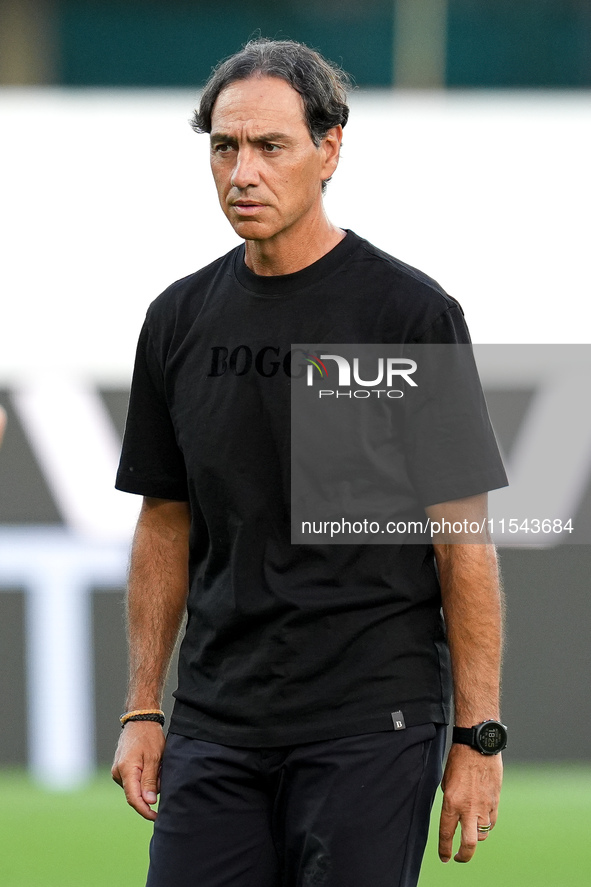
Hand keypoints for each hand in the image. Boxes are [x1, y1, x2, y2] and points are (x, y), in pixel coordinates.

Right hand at [111, 721, 165, 820]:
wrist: (140, 720)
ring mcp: (118, 771)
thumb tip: (148, 802)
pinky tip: (153, 765)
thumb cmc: (149, 736)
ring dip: (149, 783)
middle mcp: (118, 773)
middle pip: (135, 794)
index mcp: (126, 770)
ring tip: (158, 766)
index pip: (134, 799)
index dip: (145, 811)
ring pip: (135, 787)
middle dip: (150, 791)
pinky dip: (145, 777)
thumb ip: (150, 781)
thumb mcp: (154, 758)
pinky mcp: (121, 768)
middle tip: (162, 775)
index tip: (156, 817)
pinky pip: (134, 780)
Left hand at [438, 743, 502, 862]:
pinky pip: (491, 822)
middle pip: (469, 844)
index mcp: (451, 802)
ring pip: (482, 835)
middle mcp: (468, 808)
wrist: (478, 745)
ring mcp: (484, 807)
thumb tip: (454, 815)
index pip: (446, 833)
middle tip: (459, 858)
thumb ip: (450, 801)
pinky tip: (481, 821)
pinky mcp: (495, 802)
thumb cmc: (459, 760)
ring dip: (476, 837)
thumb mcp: (446, 781)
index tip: (444, 858)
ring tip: (470, 832)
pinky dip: (486, 825)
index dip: (444, 849)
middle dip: (463, 856)